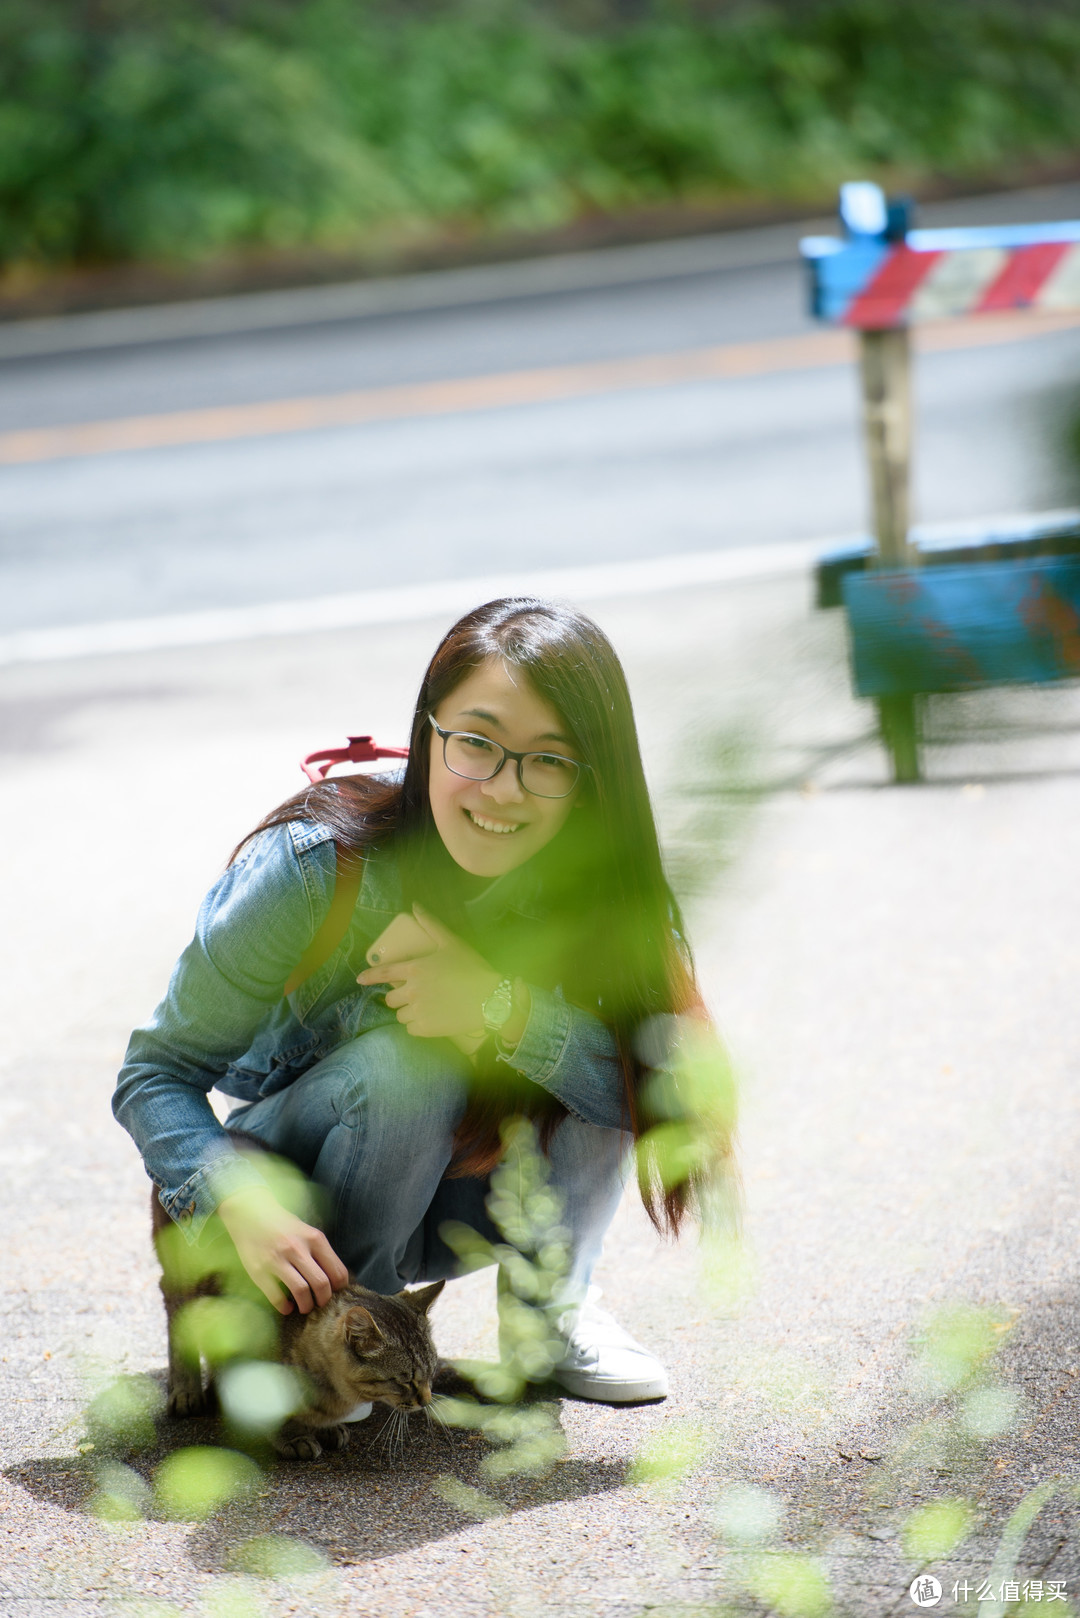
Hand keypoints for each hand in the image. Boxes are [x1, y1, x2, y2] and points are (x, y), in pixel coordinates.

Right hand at [217, 1185, 348, 1314]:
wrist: (250, 1213)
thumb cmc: (283, 1225)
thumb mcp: (307, 1231)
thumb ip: (320, 1251)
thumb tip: (335, 1278)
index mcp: (314, 1238)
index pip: (337, 1271)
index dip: (339, 1287)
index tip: (335, 1292)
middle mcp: (297, 1248)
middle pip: (321, 1284)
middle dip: (324, 1300)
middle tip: (320, 1303)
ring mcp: (277, 1259)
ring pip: (301, 1292)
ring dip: (306, 1306)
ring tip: (305, 1307)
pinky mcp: (259, 1270)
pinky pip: (276, 1296)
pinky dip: (284, 1307)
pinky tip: (287, 1307)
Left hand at [356, 903, 499, 1039]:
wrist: (491, 998)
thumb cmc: (472, 968)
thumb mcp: (451, 943)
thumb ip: (431, 925)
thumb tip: (415, 906)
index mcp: (415, 969)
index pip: (383, 974)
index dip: (369, 977)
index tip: (360, 980)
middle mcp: (412, 991)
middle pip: (391, 998)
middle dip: (400, 996)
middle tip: (416, 994)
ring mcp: (418, 1011)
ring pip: (401, 1015)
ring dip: (409, 1011)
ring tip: (427, 1007)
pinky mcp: (426, 1028)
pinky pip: (411, 1029)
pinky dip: (418, 1025)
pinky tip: (432, 1019)